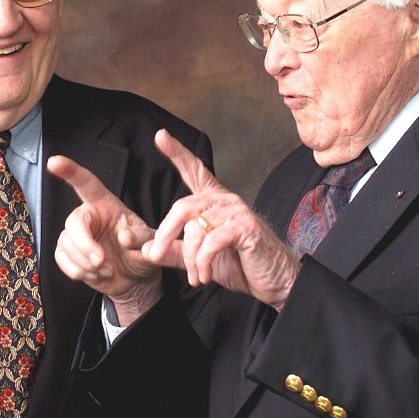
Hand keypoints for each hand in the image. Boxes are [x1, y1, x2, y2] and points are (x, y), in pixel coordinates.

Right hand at [47, 154, 163, 323]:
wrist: (135, 279)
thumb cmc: (142, 254)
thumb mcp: (151, 245)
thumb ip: (142, 240)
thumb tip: (124, 237)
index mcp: (106, 205)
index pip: (86, 184)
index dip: (70, 171)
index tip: (54, 162)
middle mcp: (88, 216)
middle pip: (73, 222)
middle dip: (85, 245)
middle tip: (102, 262)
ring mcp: (75, 235)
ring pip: (67, 244)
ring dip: (86, 263)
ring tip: (106, 269)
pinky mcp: (68, 253)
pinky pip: (61, 259)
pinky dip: (77, 271)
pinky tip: (95, 274)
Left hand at [146, 128, 301, 310]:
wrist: (273, 281)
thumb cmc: (239, 265)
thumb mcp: (199, 260)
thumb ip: (174, 253)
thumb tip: (145, 250)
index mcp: (213, 202)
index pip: (194, 171)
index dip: (177, 153)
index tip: (160, 136)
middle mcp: (225, 200)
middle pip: (182, 207)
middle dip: (164, 234)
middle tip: (155, 256)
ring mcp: (236, 212)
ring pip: (195, 228)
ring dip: (189, 258)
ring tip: (195, 277)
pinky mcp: (245, 227)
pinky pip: (210, 242)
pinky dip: (202, 262)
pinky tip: (205, 275)